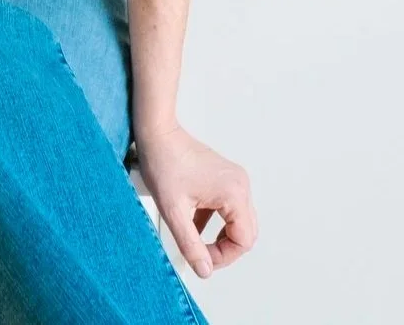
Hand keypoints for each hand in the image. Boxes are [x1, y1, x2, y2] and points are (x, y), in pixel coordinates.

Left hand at [135, 123, 256, 278]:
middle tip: (201, 255)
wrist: (157, 134)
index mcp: (233, 193)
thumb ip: (190, 244)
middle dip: (225, 248)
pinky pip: (229, 208)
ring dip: (220, 235)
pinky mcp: (225, 178)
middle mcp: (240, 184)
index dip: (224, 256)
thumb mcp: (173, 211)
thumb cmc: (164, 162)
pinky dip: (214, 222)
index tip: (203, 259)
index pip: (244, 240)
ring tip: (195, 239)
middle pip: (246, 231)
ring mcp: (234, 180)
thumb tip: (204, 269)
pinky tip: (193, 223)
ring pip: (238, 221)